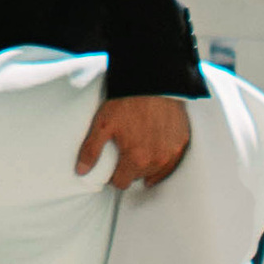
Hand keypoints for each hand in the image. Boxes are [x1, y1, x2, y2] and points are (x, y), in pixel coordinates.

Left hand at [76, 94, 192, 189]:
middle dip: (130, 168)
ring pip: (155, 171)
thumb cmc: (125, 101)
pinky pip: (172, 162)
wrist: (152, 81)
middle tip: (125, 150)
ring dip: (147, 164)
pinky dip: (163, 159)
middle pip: (139, 177)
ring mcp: (172, 152)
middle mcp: (157, 160)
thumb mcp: (102, 124)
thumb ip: (91, 150)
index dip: (113, 175)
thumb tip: (81, 172)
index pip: (121, 183)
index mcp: (136, 159)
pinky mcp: (182, 142)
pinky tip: (156, 150)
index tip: (112, 164)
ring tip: (140, 147)